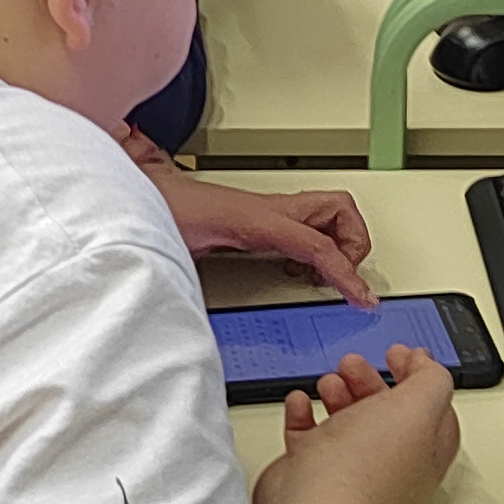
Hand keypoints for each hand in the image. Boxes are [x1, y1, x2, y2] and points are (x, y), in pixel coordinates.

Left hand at [148, 164, 375, 305]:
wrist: (141, 196)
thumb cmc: (160, 214)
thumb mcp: (185, 250)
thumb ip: (200, 280)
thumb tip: (212, 307)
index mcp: (259, 217)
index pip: (319, 245)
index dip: (347, 273)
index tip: (362, 299)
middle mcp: (268, 210)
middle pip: (339, 210)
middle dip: (355, 243)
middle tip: (346, 277)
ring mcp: (266, 212)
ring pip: (327, 215)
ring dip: (339, 243)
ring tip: (327, 275)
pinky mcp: (258, 221)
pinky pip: (304, 228)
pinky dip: (317, 247)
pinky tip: (299, 269)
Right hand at [259, 346, 460, 503]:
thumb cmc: (365, 467)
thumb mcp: (419, 406)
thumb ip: (432, 382)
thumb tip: (427, 368)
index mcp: (423, 455)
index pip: (434, 413)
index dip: (422, 380)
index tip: (405, 356)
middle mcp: (390, 468)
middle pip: (387, 415)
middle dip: (373, 382)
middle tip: (356, 365)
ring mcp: (350, 474)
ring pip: (348, 424)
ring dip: (339, 394)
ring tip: (330, 382)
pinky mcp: (312, 475)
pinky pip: (309, 438)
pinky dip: (304, 415)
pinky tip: (301, 402)